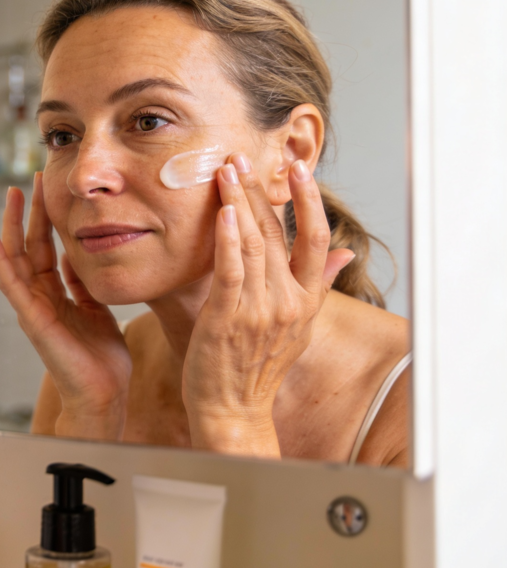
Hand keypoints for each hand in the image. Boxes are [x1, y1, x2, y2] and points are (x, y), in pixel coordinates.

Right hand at [0, 172, 131, 439]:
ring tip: (13, 196)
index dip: (45, 219)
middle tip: (30, 181)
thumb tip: (74, 256)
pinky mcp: (32, 321)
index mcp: (55, 295)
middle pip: (28, 247)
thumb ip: (82, 284)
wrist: (104, 393)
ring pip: (16, 259)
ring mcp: (31, 309)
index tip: (47, 190)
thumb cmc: (101, 359)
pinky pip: (11, 285)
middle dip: (29, 214)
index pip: (45, 249)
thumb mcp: (96, 309)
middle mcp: (38, 299)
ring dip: (13, 227)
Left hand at [182, 154, 353, 456]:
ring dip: (239, 203)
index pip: (315, 240)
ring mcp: (258, 310)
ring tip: (225, 171)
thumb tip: (342, 253)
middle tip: (242, 156)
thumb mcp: (297, 327)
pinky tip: (224, 212)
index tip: (298, 170)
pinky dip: (229, 239)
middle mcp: (287, 303)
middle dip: (260, 191)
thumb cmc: (256, 369)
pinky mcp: (227, 318)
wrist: (233, 410)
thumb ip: (317, 286)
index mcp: (305, 302)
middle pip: (278, 234)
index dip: (308, 202)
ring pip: (253, 244)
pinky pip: (231, 270)